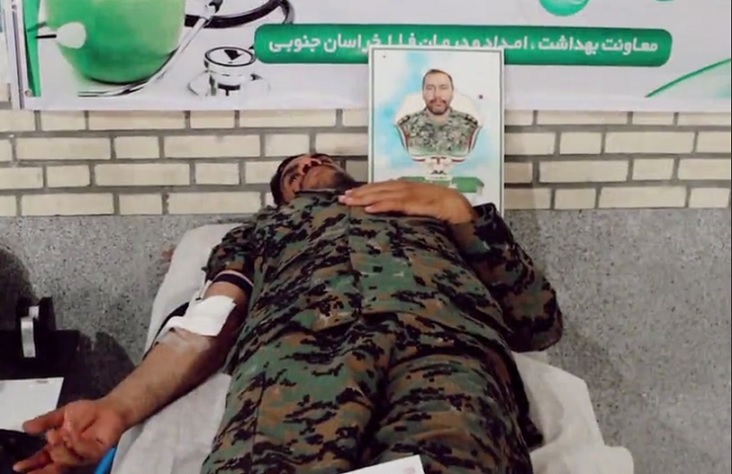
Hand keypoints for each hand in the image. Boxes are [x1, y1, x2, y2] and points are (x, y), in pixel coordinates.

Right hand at [13, 399, 126, 473]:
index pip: (43, 459)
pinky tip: (73, 433)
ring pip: (68, 461)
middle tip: (36, 465)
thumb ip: (45, 421)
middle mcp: (70, 454)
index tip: (19, 466)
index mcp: (59, 447)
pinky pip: (85, 453)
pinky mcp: (97, 452)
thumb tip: (25, 427)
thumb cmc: (86, 412)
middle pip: (55, 468)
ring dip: (61, 449)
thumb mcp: (62, 415)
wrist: (109, 407)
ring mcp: (84, 455)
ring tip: (58, 434)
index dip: (31, 464)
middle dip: (43, 469)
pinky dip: (77, 443)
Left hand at [338, 180, 475, 224]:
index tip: (351, 195)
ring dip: (366, 197)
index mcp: (414, 188)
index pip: (386, 186)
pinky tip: (369, 209)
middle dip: (361, 192)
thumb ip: (411, 210)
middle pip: (382, 187)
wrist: (470, 215)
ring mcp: (418, 194)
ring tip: (349, 201)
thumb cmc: (450, 216)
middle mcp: (413, 188)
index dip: (368, 190)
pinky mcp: (422, 204)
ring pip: (386, 194)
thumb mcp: (427, 211)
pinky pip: (399, 204)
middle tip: (342, 197)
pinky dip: (383, 205)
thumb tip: (395, 216)